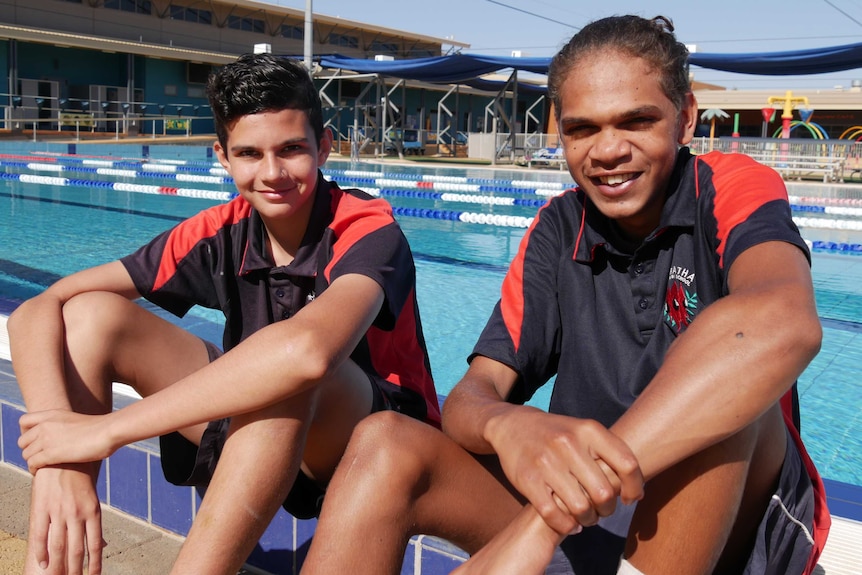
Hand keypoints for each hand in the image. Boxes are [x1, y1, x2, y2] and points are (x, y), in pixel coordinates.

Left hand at [19, 410, 115, 471]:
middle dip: (29, 450)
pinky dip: (34, 469)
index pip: (23, 421)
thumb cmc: (100, 429)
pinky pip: (32, 463)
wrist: (108, 432)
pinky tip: (41, 472)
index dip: (25, 432)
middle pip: (22, 441)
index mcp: (52, 414)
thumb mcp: (77, 420)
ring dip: (32, 462)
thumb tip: (66, 436)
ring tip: (42, 466)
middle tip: (40, 457)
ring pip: (26, 454)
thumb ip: (64, 426)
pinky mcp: (51, 453)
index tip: (35, 440)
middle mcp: (45, 425)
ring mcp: (47, 439)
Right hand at [25, 464, 104, 574]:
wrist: (63, 457)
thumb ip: (93, 524)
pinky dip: (41, 552)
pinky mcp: (42, 508)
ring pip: (59, 546)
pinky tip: (42, 564)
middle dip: (76, 570)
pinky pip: (40, 535)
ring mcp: (58, 512)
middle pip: (77, 550)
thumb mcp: (91, 500)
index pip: (95, 544)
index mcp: (92, 511)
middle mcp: (76, 514)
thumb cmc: (80, 480)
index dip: (94, 564)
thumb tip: (103, 546)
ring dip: (59, 566)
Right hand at [486, 408, 643, 534]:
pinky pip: (554, 515)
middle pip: (604, 493)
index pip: (627, 464)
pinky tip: (569, 523)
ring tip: (586, 517)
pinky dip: (566, 526)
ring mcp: (546, 461)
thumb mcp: (584, 430)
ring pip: (581, 508)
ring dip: (588, 520)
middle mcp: (567, 443)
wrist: (512, 425)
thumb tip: (637, 491)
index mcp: (588, 429)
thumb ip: (610, 453)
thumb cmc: (557, 434)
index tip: (628, 498)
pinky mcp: (527, 479)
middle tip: (602, 510)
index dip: (633, 487)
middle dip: (607, 509)